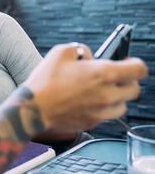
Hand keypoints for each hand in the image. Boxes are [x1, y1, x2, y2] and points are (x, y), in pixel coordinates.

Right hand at [24, 43, 147, 133]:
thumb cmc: (45, 81)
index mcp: (103, 73)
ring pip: (123, 105)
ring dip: (116, 98)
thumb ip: (81, 49)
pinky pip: (106, 116)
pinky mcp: (92, 123)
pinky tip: (86, 102)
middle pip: (135, 89)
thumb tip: (89, 57)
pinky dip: (101, 109)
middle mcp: (107, 94)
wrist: (33, 108)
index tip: (127, 64)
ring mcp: (101, 112)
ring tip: (98, 92)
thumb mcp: (61, 52)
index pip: (139, 69)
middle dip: (126, 82)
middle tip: (112, 78)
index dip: (134, 64)